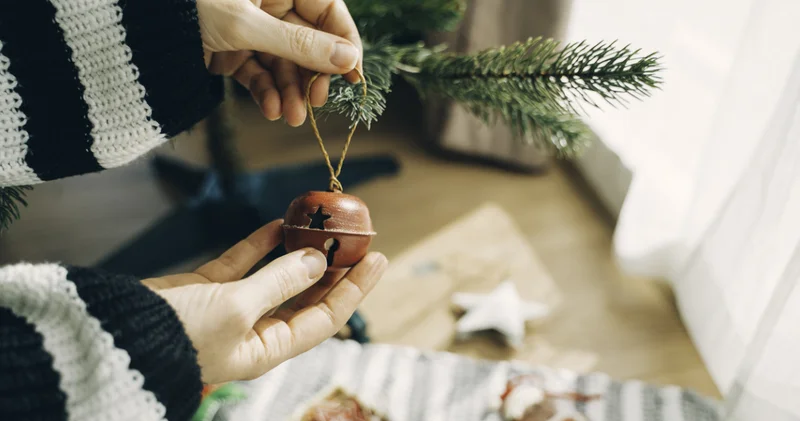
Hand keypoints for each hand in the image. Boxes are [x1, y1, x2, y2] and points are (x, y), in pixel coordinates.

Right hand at [143, 220, 386, 384]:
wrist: (114, 335)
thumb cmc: (180, 334)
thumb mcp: (237, 308)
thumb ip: (280, 281)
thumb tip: (319, 260)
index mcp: (269, 347)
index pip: (326, 317)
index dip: (354, 288)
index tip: (377, 258)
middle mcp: (256, 330)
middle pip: (307, 296)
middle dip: (333, 268)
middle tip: (356, 237)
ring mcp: (232, 308)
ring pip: (278, 276)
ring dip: (300, 252)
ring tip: (324, 226)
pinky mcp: (209, 288)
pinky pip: (245, 263)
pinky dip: (262, 243)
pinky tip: (281, 223)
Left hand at [196, 0, 362, 125]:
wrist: (132, 31)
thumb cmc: (185, 8)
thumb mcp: (246, 25)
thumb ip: (299, 44)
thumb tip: (348, 60)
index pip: (327, 9)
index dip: (344, 41)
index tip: (353, 74)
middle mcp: (268, 3)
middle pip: (308, 42)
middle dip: (311, 75)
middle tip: (315, 101)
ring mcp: (250, 29)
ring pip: (284, 63)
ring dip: (290, 92)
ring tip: (292, 118)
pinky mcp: (232, 52)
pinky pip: (259, 73)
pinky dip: (266, 93)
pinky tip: (272, 110)